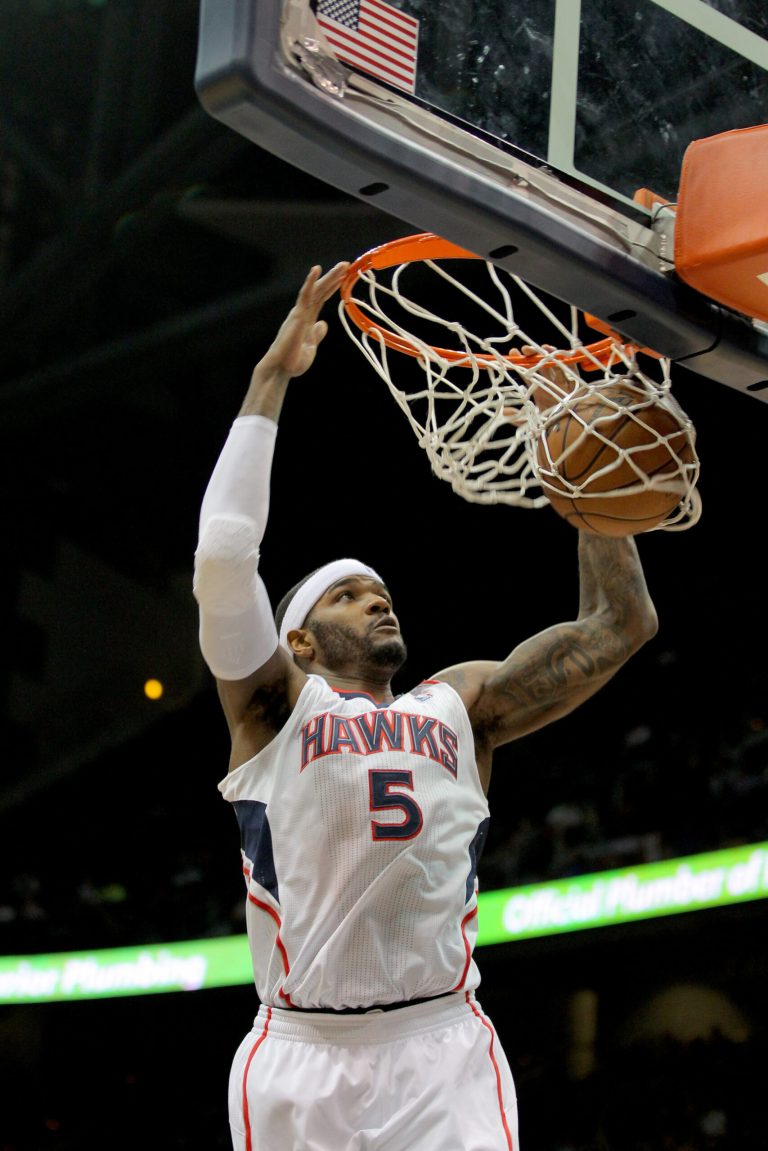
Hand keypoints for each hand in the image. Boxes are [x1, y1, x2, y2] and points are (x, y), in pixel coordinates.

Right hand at [259, 261, 349, 380]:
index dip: (332, 287)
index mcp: (308, 320)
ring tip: (341, 266)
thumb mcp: (311, 348)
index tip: (344, 276)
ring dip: (328, 277)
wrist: (280, 370)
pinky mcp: (296, 315)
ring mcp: (299, 313)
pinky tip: (316, 270)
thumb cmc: (292, 362)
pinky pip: (304, 295)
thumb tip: (323, 324)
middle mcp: (303, 313)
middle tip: (346, 264)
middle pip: (320, 291)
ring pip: (315, 290)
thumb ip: (316, 335)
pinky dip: (310, 282)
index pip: (321, 298)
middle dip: (333, 277)